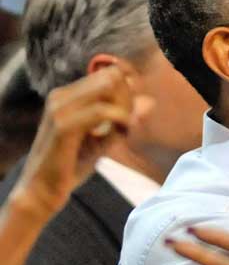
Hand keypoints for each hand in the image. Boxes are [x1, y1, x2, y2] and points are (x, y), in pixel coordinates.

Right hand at [10, 66, 149, 219]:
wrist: (42, 191)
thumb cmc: (71, 166)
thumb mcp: (103, 139)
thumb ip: (123, 120)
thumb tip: (150, 102)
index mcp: (67, 95)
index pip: (110, 74)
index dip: (127, 93)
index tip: (127, 118)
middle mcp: (60, 95)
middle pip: (112, 76)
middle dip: (128, 98)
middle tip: (126, 124)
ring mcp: (59, 108)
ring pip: (109, 86)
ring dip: (125, 108)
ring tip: (122, 130)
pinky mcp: (62, 126)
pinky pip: (103, 110)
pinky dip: (120, 119)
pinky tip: (122, 133)